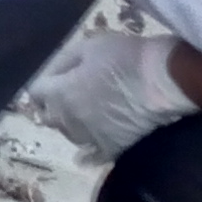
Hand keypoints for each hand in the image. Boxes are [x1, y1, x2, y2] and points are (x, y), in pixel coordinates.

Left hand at [23, 25, 194, 160]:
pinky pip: (91, 155)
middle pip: (48, 116)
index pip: (35, 93)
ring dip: (70, 123)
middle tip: (66, 94)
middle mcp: (69, 122)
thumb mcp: (90, 46)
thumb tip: (51, 73)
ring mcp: (90, 139)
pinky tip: (85, 153)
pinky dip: (87, 151)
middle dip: (52, 105)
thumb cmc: (126, 58)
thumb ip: (64, 61)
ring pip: (68, 134)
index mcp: (60, 95)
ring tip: (82, 113)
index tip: (52, 78)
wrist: (166, 82)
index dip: (42, 83)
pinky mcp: (112, 149)